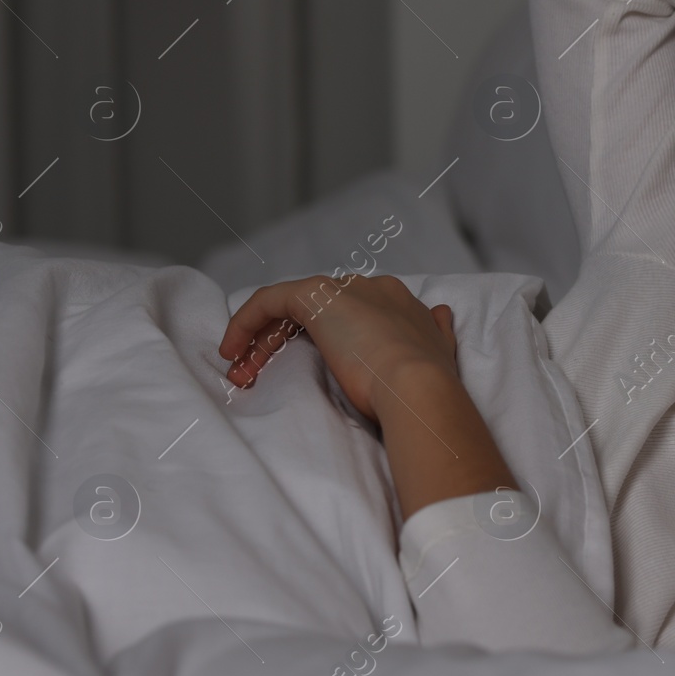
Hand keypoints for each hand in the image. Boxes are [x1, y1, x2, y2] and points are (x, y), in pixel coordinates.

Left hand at [218, 274, 458, 422]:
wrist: (418, 386)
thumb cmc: (424, 387)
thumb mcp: (438, 354)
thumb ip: (436, 332)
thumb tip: (441, 315)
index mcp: (398, 301)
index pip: (347, 312)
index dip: (320, 340)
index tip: (302, 371)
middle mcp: (371, 288)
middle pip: (313, 309)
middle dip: (280, 342)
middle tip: (257, 377)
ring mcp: (343, 291)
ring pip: (287, 307)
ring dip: (260, 340)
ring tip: (242, 374)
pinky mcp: (315, 298)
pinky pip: (268, 301)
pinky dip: (245, 322)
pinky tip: (233, 351)